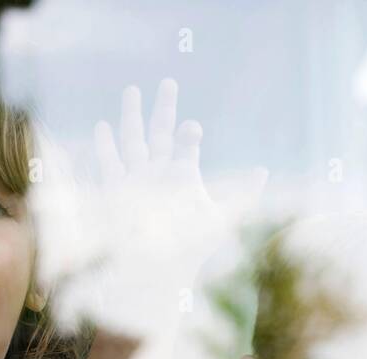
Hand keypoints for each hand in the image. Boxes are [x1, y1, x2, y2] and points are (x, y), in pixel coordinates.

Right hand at [39, 79, 265, 339]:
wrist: (158, 268)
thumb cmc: (189, 247)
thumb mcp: (222, 216)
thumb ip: (242, 193)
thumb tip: (263, 172)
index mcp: (180, 176)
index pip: (184, 145)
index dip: (188, 134)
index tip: (192, 128)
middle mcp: (158, 175)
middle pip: (158, 133)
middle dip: (162, 108)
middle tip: (168, 82)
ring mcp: (136, 181)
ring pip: (132, 140)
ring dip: (131, 115)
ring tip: (132, 90)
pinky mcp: (118, 191)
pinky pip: (110, 163)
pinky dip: (105, 145)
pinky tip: (103, 125)